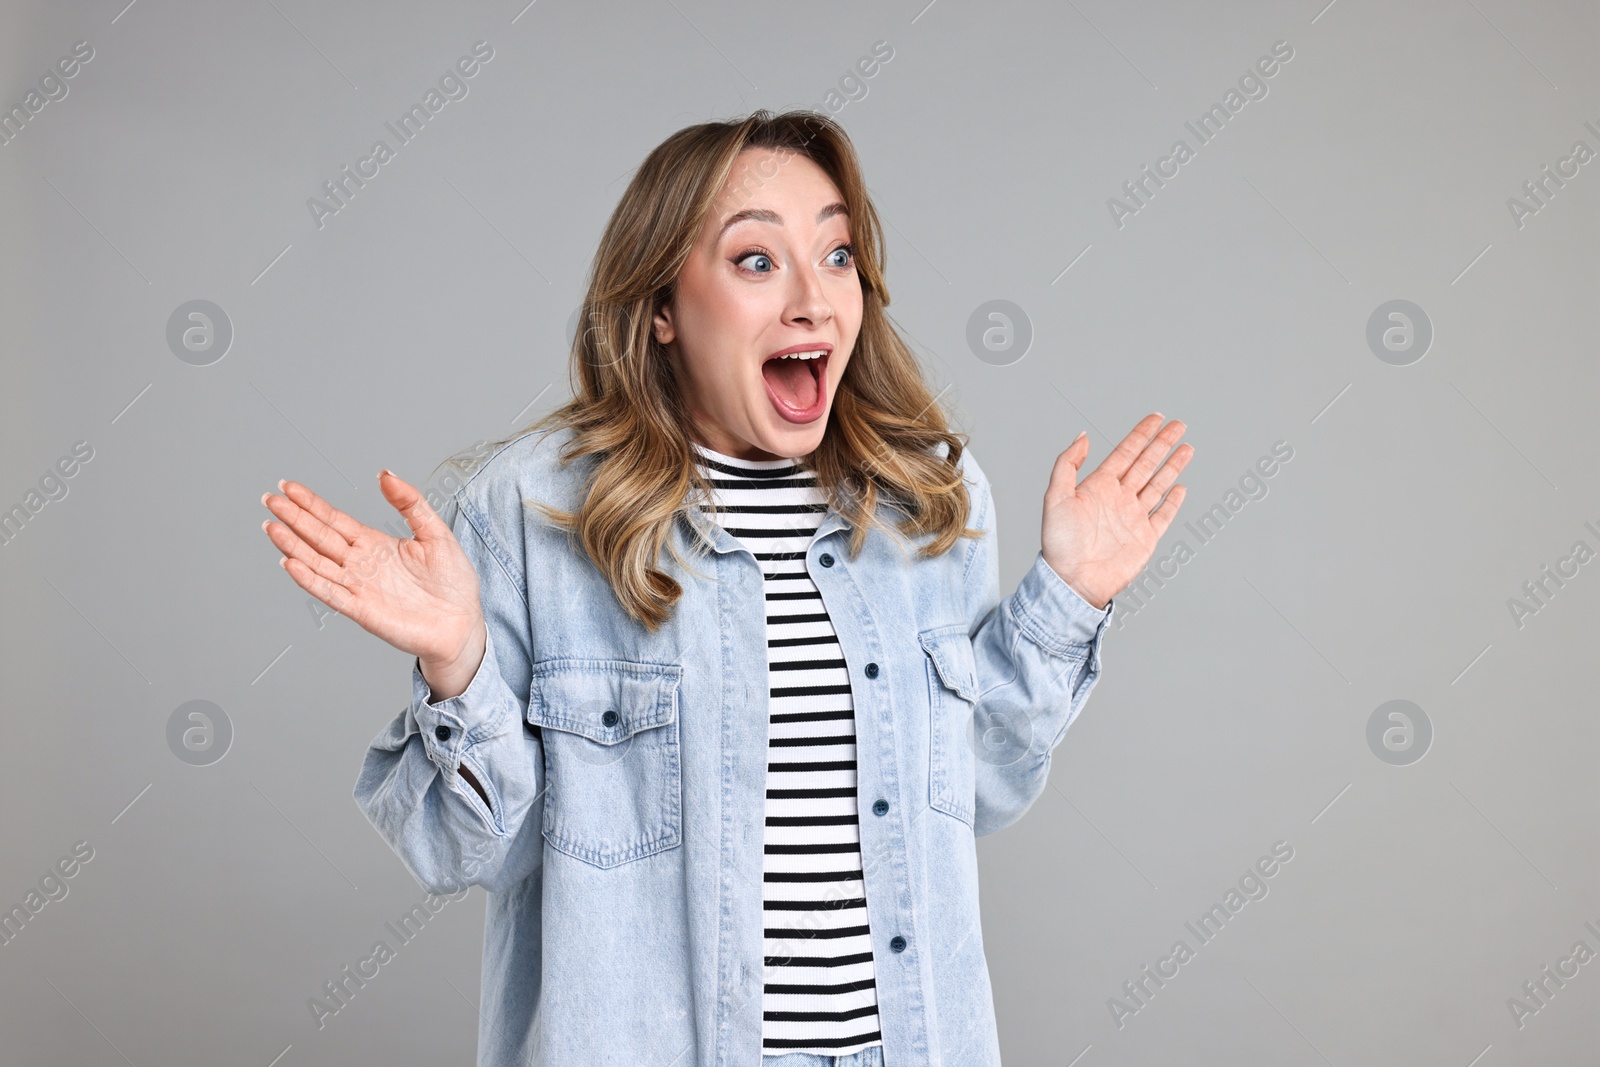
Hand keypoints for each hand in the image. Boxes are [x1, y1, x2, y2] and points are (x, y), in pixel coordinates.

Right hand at [261, 471, 485, 698]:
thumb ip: (411, 503)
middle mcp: (361, 564)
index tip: (289, 487)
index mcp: (375, 545)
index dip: (311, 503)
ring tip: (272, 526)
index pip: (335, 520)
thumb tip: (386, 474)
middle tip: (269, 498)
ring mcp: (359, 587)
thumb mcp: (436, 533)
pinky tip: (292, 563)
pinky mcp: (363, 610)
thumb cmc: (452, 583)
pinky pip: (331, 592)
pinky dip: (310, 579)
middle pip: (320, 536)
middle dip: (294, 517)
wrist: (462, 624)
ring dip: (294, 545)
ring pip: (318, 562)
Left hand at [1039, 414, 1192, 609]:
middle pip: (1146, 464)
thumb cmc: (1060, 543)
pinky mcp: (1145, 539)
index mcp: (1098, 487)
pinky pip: (1163, 516)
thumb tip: (1082, 436)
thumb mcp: (1056, 497)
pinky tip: (1180, 487)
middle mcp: (1118, 499)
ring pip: (1158, 485)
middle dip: (1162, 443)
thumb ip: (1067, 464)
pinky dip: (1173, 502)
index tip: (1157, 417)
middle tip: (1179, 425)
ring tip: (1186, 448)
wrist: (1073, 580)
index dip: (1141, 434)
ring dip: (1172, 466)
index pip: (1125, 453)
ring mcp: (1133, 518)